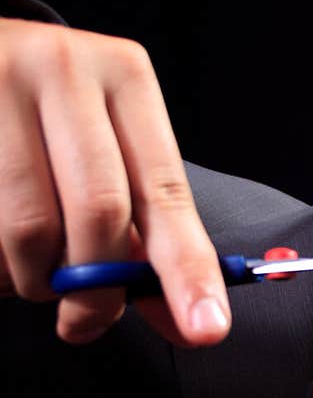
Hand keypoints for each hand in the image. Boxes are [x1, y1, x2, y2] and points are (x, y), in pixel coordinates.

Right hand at [0, 16, 230, 345]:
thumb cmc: (51, 119)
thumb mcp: (109, 153)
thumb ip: (146, 237)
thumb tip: (188, 321)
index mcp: (125, 77)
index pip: (164, 192)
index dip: (187, 268)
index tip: (206, 328)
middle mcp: (64, 70)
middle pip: (99, 211)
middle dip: (99, 289)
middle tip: (86, 321)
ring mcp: (1, 85)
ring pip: (30, 229)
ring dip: (35, 278)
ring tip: (32, 270)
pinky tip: (1, 248)